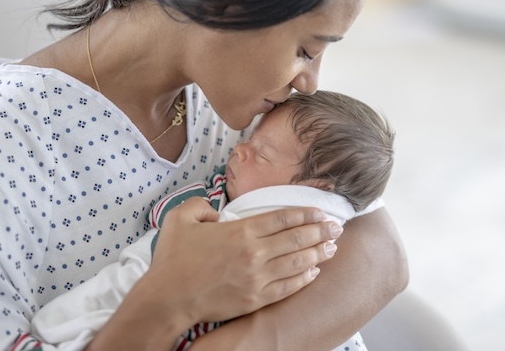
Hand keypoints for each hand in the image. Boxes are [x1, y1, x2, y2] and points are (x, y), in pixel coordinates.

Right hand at [146, 197, 342, 324]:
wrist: (167, 299)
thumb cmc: (172, 260)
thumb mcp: (179, 219)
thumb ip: (199, 206)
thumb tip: (216, 211)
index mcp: (239, 231)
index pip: (281, 218)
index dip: (304, 213)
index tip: (319, 211)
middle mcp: (254, 253)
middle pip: (296, 238)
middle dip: (321, 231)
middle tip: (337, 227)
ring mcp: (257, 278)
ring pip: (297, 262)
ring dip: (318, 253)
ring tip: (333, 246)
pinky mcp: (255, 299)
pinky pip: (288, 287)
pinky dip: (304, 278)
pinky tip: (315, 271)